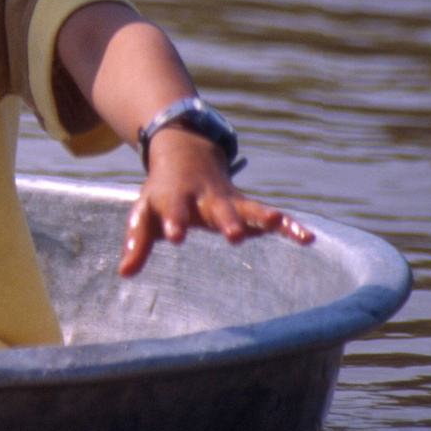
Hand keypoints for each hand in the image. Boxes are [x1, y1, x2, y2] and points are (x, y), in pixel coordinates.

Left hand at [119, 128, 312, 276]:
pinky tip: (307, 237)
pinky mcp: (246, 205)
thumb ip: (136, 242)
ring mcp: (228, 200)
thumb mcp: (143, 214)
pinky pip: (269, 214)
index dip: (174, 222)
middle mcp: (205, 197)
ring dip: (263, 216)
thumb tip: (123, 273)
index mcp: (175, 197)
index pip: (173, 210)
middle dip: (226, 221)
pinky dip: (288, 225)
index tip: (176, 237)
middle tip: (234, 236)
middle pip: (217, 209)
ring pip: (248, 207)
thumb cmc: (161, 195)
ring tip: (280, 222)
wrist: (184, 157)